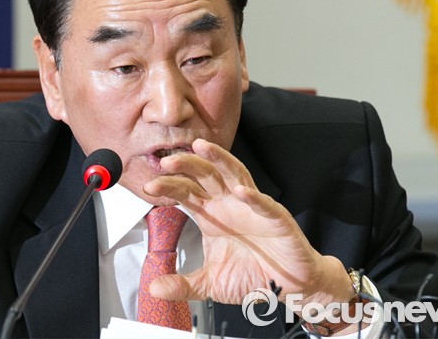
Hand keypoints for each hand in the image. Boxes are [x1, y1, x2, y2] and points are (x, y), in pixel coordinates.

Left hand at [143, 138, 353, 307]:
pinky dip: (253, 198)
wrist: (289, 285)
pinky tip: (241, 192)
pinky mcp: (275, 219)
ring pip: (234, 175)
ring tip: (202, 148)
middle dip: (186, 165)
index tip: (149, 186)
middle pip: (205, 175)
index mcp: (212, 215)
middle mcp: (229, 205)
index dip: (168, 186)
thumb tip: (154, 289)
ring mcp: (252, 208)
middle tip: (167, 162)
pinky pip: (263, 204)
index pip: (186, 192)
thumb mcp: (211, 284)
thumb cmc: (253, 275)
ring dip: (219, 160)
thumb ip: (183, 285)